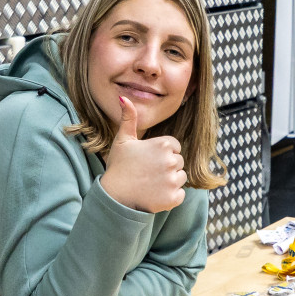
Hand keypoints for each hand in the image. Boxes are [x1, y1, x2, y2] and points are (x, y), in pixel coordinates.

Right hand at [99, 96, 186, 213]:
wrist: (114, 197)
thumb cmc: (118, 167)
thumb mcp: (123, 140)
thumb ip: (128, 118)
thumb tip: (123, 97)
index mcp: (162, 144)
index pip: (174, 147)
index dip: (161, 153)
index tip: (148, 160)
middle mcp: (171, 161)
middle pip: (178, 162)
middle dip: (166, 167)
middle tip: (147, 173)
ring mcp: (173, 180)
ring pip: (181, 177)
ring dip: (170, 181)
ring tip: (151, 183)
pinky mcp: (174, 198)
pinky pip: (180, 194)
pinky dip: (170, 197)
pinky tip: (155, 195)